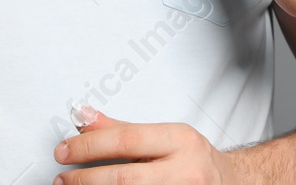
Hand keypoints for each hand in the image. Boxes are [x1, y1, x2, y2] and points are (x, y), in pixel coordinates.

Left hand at [53, 108, 231, 184]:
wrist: (232, 184)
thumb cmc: (194, 161)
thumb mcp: (164, 137)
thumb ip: (122, 130)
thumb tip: (84, 118)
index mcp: (181, 141)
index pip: (127, 140)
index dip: (89, 146)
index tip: (64, 151)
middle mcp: (186, 172)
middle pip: (125, 178)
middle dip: (86, 180)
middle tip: (63, 179)